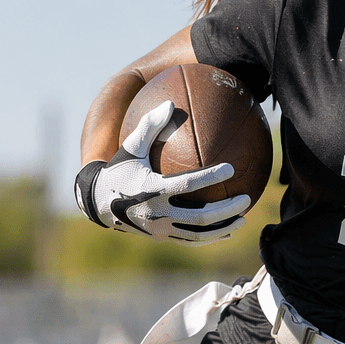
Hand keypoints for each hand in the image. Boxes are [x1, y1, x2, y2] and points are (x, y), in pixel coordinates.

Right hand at [75, 100, 250, 243]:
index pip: (187, 185)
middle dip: (226, 209)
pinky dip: (210, 238)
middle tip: (246, 198)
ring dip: (223, 227)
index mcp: (151, 190)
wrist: (98, 203)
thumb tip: (170, 103)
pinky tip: (227, 230)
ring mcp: (159, 230)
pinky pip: (190, 240)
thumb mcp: (130, 146)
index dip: (210, 177)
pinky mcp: (160, 238)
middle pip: (200, 216)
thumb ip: (150, 125)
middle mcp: (156, 214)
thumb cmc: (118, 170)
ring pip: (198, 234)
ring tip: (243, 217)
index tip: (231, 169)